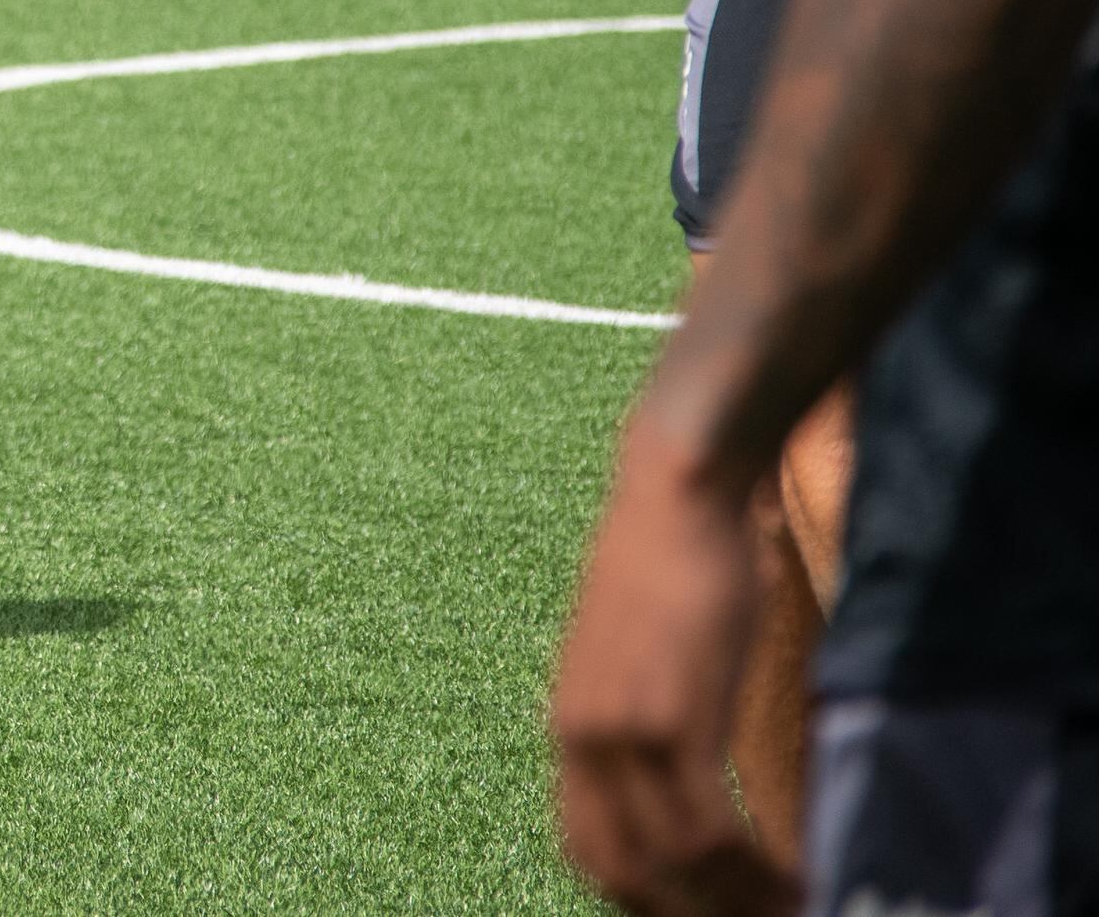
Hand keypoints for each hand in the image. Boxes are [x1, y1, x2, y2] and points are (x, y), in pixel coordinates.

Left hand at [552, 424, 795, 916]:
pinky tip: (798, 877)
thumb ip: (645, 723)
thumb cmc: (672, 567)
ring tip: (793, 908)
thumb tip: (683, 785)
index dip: (642, 900)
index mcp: (569, 727)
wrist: (676, 494)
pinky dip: (756, 869)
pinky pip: (708, 828)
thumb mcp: (639, 660)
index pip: (588, 851)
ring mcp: (622, 730)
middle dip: (690, 915)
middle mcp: (581, 737)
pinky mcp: (673, 717)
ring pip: (675, 862)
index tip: (697, 915)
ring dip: (739, 903)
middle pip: (625, 871)